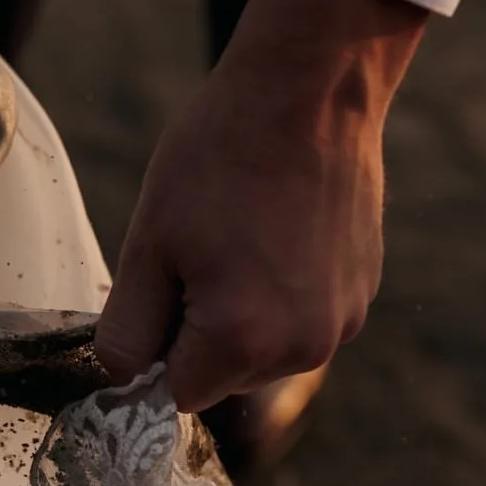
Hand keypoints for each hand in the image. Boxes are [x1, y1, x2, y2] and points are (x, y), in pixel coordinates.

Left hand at [94, 0, 427, 410]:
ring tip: (243, 237)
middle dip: (201, 333)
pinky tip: (280, 232)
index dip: (158, 348)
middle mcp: (303, 348)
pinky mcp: (365, 293)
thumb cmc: (218, 159)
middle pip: (225, 377)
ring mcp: (342, 322)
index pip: (177, 393)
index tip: (162, 288)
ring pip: (267, 351)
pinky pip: (305, 318)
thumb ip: (127, 331)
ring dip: (245, 315)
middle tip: (201, 250)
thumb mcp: (148, 245)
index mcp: (242, 341)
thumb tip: (120, 379)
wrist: (308, 93)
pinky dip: (286, 291)